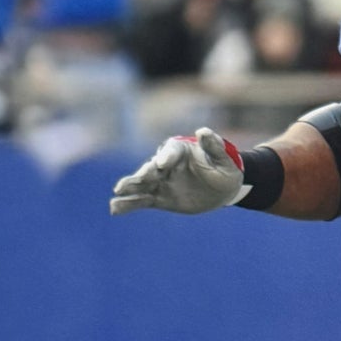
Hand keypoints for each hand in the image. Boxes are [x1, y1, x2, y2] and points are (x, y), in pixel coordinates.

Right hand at [110, 127, 244, 215]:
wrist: (223, 189)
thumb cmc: (225, 169)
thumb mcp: (225, 159)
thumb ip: (214, 147)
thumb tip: (203, 132)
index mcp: (181, 151)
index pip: (171, 151)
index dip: (167, 156)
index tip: (163, 164)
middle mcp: (166, 164)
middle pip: (152, 168)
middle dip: (146, 173)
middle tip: (141, 179)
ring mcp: (160, 182)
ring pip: (142, 184)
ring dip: (130, 188)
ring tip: (118, 192)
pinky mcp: (159, 198)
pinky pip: (142, 201)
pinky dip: (128, 205)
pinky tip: (114, 209)